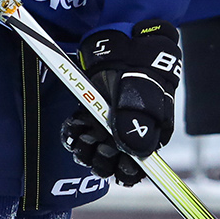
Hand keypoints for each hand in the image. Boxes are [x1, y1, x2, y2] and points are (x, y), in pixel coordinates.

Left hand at [61, 21, 182, 185]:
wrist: (125, 45)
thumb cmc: (143, 69)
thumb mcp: (145, 92)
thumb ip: (139, 121)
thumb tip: (136, 152)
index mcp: (147, 137)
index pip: (138, 169)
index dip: (127, 172)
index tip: (120, 164)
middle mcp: (125, 136)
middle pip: (112, 165)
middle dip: (103, 161)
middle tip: (101, 145)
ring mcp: (105, 128)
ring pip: (92, 154)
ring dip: (85, 151)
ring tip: (87, 136)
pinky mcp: (89, 116)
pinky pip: (76, 135)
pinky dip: (72, 134)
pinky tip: (75, 124)